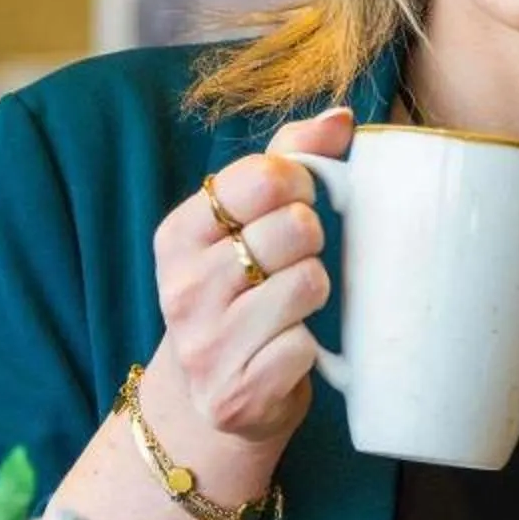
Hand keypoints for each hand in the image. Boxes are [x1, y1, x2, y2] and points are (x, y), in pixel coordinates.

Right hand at [144, 106, 352, 465]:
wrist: (212, 402)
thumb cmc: (241, 295)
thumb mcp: (244, 226)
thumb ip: (288, 160)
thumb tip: (341, 118)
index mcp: (177, 235)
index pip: (264, 177)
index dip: (301, 184)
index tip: (296, 204)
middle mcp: (183, 287)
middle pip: (297, 229)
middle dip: (311, 244)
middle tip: (291, 264)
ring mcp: (206, 344)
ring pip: (309, 284)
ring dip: (315, 294)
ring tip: (289, 308)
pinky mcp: (237, 393)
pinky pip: (307, 347)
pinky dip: (309, 350)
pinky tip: (284, 353)